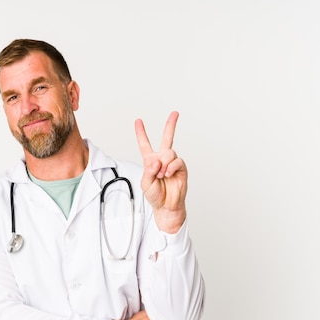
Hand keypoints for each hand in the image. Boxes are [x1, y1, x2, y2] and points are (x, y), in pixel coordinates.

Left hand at [135, 111, 187, 232]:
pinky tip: (168, 174)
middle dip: (171, 125)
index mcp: (150, 161)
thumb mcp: (145, 183)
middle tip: (175, 113)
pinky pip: (177, 161)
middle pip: (167, 138)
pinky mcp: (181, 169)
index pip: (145, 144)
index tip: (138, 121)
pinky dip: (170, 167)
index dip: (141, 133)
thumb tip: (156, 160)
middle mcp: (162, 159)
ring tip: (161, 175)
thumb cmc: (155, 195)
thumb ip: (148, 171)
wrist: (167, 206)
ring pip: (169, 153)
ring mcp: (172, 163)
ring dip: (163, 164)